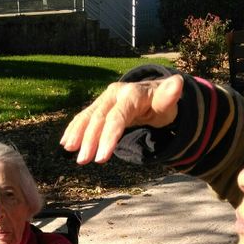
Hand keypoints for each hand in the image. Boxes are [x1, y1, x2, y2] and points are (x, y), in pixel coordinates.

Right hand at [60, 74, 183, 164]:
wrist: (152, 95)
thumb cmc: (161, 103)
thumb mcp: (168, 102)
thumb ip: (170, 96)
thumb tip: (178, 83)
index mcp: (131, 94)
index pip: (117, 118)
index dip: (108, 137)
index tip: (102, 158)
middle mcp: (115, 94)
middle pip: (99, 118)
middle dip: (89, 140)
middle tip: (83, 161)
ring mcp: (104, 99)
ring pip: (88, 116)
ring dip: (77, 134)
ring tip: (69, 151)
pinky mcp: (99, 106)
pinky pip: (84, 117)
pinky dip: (74, 129)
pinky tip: (65, 143)